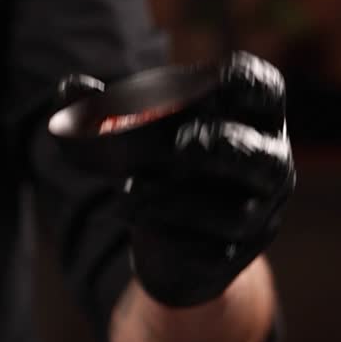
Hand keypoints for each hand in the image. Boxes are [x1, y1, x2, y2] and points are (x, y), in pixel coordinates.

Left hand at [60, 52, 295, 308]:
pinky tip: (135, 219)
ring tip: (125, 191)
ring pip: (234, 212)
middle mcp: (269, 167)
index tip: (200, 84)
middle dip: (217, 147)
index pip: (264, 89)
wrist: (171, 249)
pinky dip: (168, 235)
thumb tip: (71, 86)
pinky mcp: (235, 259)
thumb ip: (101, 109)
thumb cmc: (158, 170)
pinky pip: (211, 252)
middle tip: (178, 145)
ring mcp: (259, 217)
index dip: (237, 82)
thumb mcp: (132, 135)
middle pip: (260, 157)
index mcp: (254, 119)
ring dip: (172, 199)